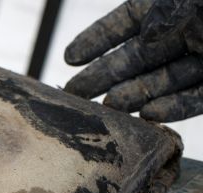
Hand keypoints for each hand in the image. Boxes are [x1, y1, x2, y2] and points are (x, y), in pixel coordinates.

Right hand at [64, 0, 202, 121]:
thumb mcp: (191, 1)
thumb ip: (167, 15)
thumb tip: (145, 34)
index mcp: (173, 7)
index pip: (128, 22)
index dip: (97, 39)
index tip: (70, 58)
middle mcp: (185, 33)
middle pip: (137, 58)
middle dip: (104, 76)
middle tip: (74, 94)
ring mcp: (201, 60)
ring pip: (162, 82)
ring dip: (134, 95)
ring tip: (109, 106)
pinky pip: (194, 99)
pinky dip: (174, 107)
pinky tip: (149, 114)